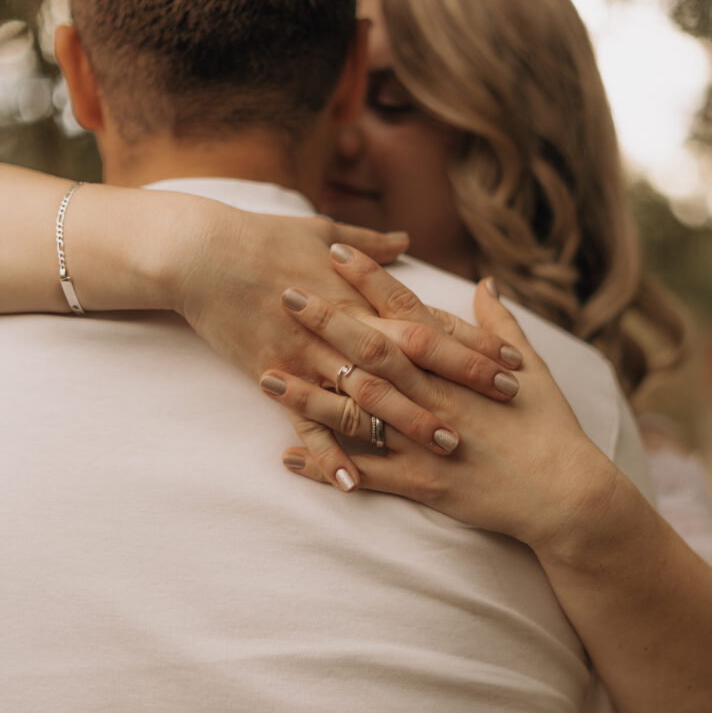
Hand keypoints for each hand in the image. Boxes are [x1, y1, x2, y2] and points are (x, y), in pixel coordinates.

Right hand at [169, 205, 521, 473]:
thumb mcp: (322, 230)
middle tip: (503, 401)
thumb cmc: (263, 235)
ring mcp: (310, 354)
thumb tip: (404, 240)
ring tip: (448, 447)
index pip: (428, 320)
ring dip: (409, 421)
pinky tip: (350, 482)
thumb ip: (370, 242)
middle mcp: (341, 326)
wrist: (201, 252)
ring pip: (369, 395)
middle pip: (413, 358)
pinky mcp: (275, 375)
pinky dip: (328, 452)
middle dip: (460, 379)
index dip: (471, 340)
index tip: (510, 358)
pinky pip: (306, 423)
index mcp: (358, 292)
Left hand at [261, 246, 617, 548]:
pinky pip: (362, 472)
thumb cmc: (550, 427)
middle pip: (372, 348)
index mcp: (459, 365)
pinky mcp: (421, 482)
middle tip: (283, 292)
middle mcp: (437, 395)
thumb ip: (501, 324)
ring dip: (309, 392)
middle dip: (326, 320)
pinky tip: (286, 455)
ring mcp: (425, 439)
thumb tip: (485, 281)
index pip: (407, 311)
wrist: (566, 494)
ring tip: (265, 374)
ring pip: (356, 410)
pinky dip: (325, 464)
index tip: (336, 250)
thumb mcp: (533, 368)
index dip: (370, 279)